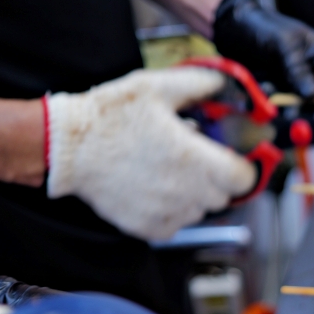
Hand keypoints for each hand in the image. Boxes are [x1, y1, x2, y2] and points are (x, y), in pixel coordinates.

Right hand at [45, 67, 256, 241]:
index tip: (234, 160)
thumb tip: (222, 85)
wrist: (69, 148)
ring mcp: (168, 213)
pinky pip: (176, 224)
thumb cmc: (109, 117)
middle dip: (216, 177)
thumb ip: (198, 85)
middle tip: (194, 158)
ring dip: (193, 194)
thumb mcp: (156, 87)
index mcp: (194, 158)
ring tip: (168, 170)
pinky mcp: (149, 228)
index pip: (243, 178)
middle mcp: (185, 191)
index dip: (243, 168)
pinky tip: (154, 188)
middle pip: (223, 195)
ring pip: (199, 211)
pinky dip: (172, 211)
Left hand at [213, 0, 313, 98]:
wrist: (232, 28)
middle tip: (288, 113)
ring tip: (266, 88)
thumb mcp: (283, 44)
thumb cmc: (262, 27)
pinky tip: (258, 86)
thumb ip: (298, 70)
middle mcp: (311, 71)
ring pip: (296, 106)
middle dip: (302, 107)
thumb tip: (312, 94)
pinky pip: (278, 105)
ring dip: (282, 103)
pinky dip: (268, 101)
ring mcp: (294, 82)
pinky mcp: (278, 90)